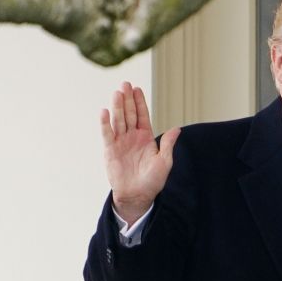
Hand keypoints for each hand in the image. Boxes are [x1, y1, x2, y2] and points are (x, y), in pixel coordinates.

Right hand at [100, 81, 180, 225]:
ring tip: (117, 93)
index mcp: (145, 137)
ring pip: (118, 120)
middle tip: (125, 84)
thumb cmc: (152, 181)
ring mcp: (120, 142)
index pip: (142, 115)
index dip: (140, 102)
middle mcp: (132, 137)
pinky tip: (104, 111)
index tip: (137, 89)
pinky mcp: (110, 151)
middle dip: (127, 99)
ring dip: (117, 107)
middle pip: (129, 114)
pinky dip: (105, 123)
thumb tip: (177, 128)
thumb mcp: (164, 162)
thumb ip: (168, 144)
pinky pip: (107, 134)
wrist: (138, 196)